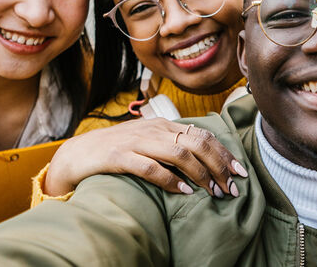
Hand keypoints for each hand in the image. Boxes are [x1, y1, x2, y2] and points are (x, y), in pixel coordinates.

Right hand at [44, 117, 247, 197]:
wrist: (77, 154)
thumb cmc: (116, 150)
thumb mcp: (147, 142)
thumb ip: (171, 144)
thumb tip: (203, 153)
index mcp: (162, 125)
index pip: (202, 135)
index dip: (223, 152)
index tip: (239, 171)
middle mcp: (153, 130)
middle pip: (196, 143)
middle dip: (218, 165)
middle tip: (231, 186)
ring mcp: (136, 142)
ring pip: (179, 153)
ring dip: (200, 174)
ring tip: (212, 191)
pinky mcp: (119, 157)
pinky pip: (150, 167)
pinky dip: (170, 180)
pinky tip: (183, 192)